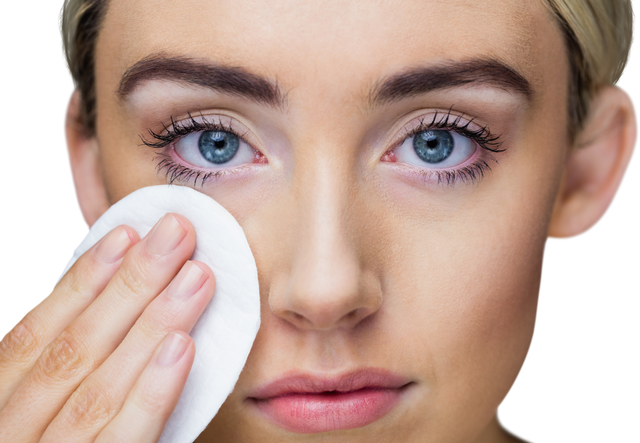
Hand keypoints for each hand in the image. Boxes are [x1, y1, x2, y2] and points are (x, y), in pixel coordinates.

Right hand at [0, 213, 214, 441]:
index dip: (81, 281)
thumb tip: (118, 294)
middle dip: (129, 283)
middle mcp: (14, 434)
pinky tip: (181, 346)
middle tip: (177, 232)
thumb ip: (70, 371)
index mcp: (2, 410)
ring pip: (99, 387)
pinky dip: (151, 391)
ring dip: (151, 323)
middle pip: (73, 350)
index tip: (126, 234)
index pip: (32, 337)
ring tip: (195, 276)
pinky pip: (124, 439)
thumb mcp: (45, 414)